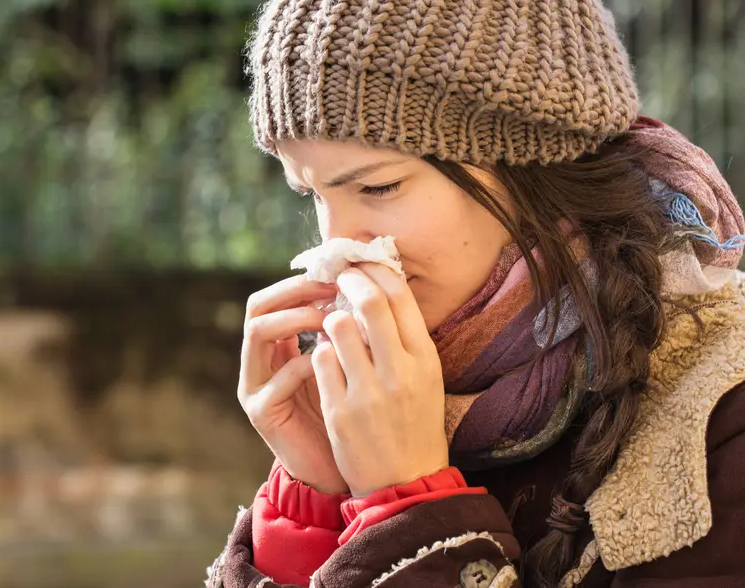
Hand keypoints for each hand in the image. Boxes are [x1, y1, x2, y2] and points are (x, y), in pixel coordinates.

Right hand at [237, 274, 348, 493]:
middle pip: (257, 306)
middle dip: (295, 290)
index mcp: (280, 344)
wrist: (356, 471)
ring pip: (258, 332)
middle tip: (331, 287)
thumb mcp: (354, 361)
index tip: (340, 272)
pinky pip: (279, 377)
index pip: (277, 295)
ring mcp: (257, 385)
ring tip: (331, 319)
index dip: (305, 279)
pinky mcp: (262, 413)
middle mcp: (261, 361)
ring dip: (296, 317)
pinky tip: (333, 361)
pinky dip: (306, 361)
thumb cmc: (359, 412)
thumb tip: (368, 281)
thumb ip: (348, 328)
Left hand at [312, 263, 448, 496]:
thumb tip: (378, 288)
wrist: (406, 482)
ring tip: (331, 326)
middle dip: (348, 281)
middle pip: (369, 301)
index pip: (400, 296)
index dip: (376, 270)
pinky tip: (325, 361)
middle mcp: (400, 370)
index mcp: (425, 358)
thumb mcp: (425, 377)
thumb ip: (404, 338)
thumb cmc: (415, 422)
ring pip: (337, 326)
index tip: (361, 262)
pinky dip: (319, 353)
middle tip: (337, 276)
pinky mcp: (340, 410)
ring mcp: (369, 391)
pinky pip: (320, 360)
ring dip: (329, 319)